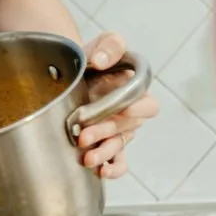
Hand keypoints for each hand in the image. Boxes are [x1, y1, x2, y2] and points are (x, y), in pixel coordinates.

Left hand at [72, 32, 157, 178]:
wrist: (68, 73)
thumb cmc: (92, 58)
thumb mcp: (102, 44)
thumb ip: (110, 45)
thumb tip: (102, 61)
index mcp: (134, 91)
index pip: (147, 104)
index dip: (137, 107)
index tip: (123, 108)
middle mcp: (128, 114)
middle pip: (127, 128)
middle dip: (106, 132)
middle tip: (83, 135)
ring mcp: (116, 131)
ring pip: (119, 147)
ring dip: (104, 153)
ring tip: (86, 158)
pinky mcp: (104, 145)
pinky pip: (117, 162)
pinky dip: (112, 168)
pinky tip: (100, 171)